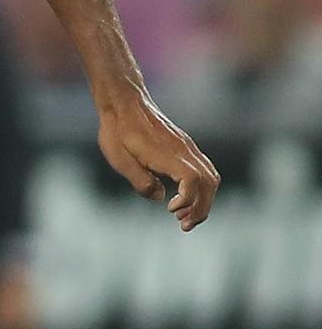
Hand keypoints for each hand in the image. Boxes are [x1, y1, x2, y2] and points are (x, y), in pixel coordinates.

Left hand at [96, 95, 218, 229]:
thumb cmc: (118, 131)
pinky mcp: (184, 147)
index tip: (170, 209)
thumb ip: (140, 181)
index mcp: (168, 154)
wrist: (124, 103)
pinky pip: (204, 169)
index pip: (194, 180)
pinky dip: (201, 188)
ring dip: (203, 200)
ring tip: (185, 216)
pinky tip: (183, 197)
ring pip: (210, 177)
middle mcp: (184, 150)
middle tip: (184, 225)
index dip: (188, 200)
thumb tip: (160, 198)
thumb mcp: (120, 160)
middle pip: (209, 183)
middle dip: (201, 208)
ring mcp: (187, 148)